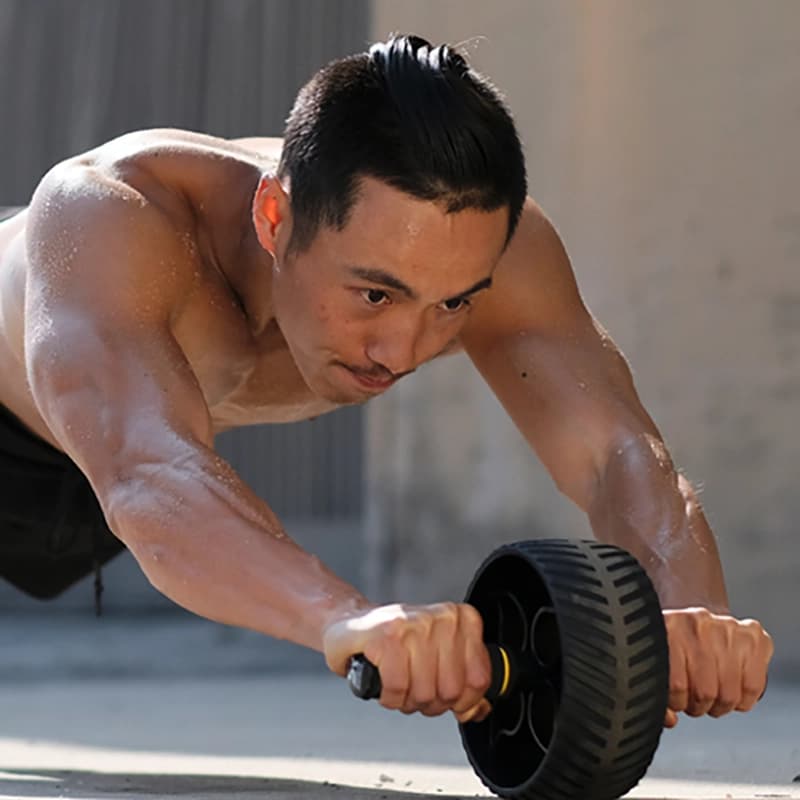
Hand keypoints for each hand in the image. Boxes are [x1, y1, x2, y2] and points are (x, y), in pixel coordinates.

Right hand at [323, 602, 491, 721]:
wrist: (351, 624)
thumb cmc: (395, 641)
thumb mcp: (438, 657)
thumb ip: (464, 683)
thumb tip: (479, 709)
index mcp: (460, 619)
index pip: (479, 678)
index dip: (462, 701)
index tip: (447, 699)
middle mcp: (441, 618)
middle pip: (451, 690)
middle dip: (431, 703)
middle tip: (415, 690)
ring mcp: (414, 625)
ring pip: (425, 692)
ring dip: (408, 702)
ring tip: (399, 686)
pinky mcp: (386, 636)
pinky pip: (398, 688)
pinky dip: (389, 697)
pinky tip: (385, 686)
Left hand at [662, 608, 772, 727]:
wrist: (691, 615)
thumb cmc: (670, 643)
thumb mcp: (654, 660)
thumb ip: (652, 688)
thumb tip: (671, 719)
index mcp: (667, 628)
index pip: (677, 685)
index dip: (676, 702)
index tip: (676, 700)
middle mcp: (698, 624)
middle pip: (705, 692)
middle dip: (698, 706)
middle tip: (695, 699)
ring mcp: (727, 628)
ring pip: (730, 694)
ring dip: (720, 705)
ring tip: (711, 696)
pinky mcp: (753, 636)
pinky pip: (753, 687)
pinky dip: (743, 700)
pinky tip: (732, 691)